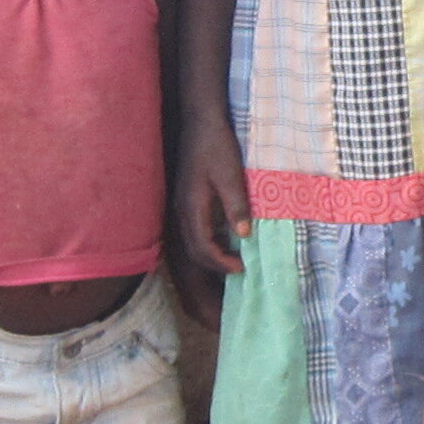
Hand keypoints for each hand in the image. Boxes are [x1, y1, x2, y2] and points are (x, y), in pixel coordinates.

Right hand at [172, 128, 251, 325]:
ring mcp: (180, 213)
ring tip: (226, 292)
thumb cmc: (216, 146)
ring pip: (188, 255)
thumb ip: (236, 204)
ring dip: (205, 274)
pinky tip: (222, 263)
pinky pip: (191, 244)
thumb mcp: (230, 173)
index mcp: (190, 209)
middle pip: (190, 260)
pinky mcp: (185, 210)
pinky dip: (205, 259)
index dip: (221, 264)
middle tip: (232, 299)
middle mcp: (180, 216)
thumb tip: (244, 236)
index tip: (242, 271)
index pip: (201, 249)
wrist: (199, 124)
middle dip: (209, 280)